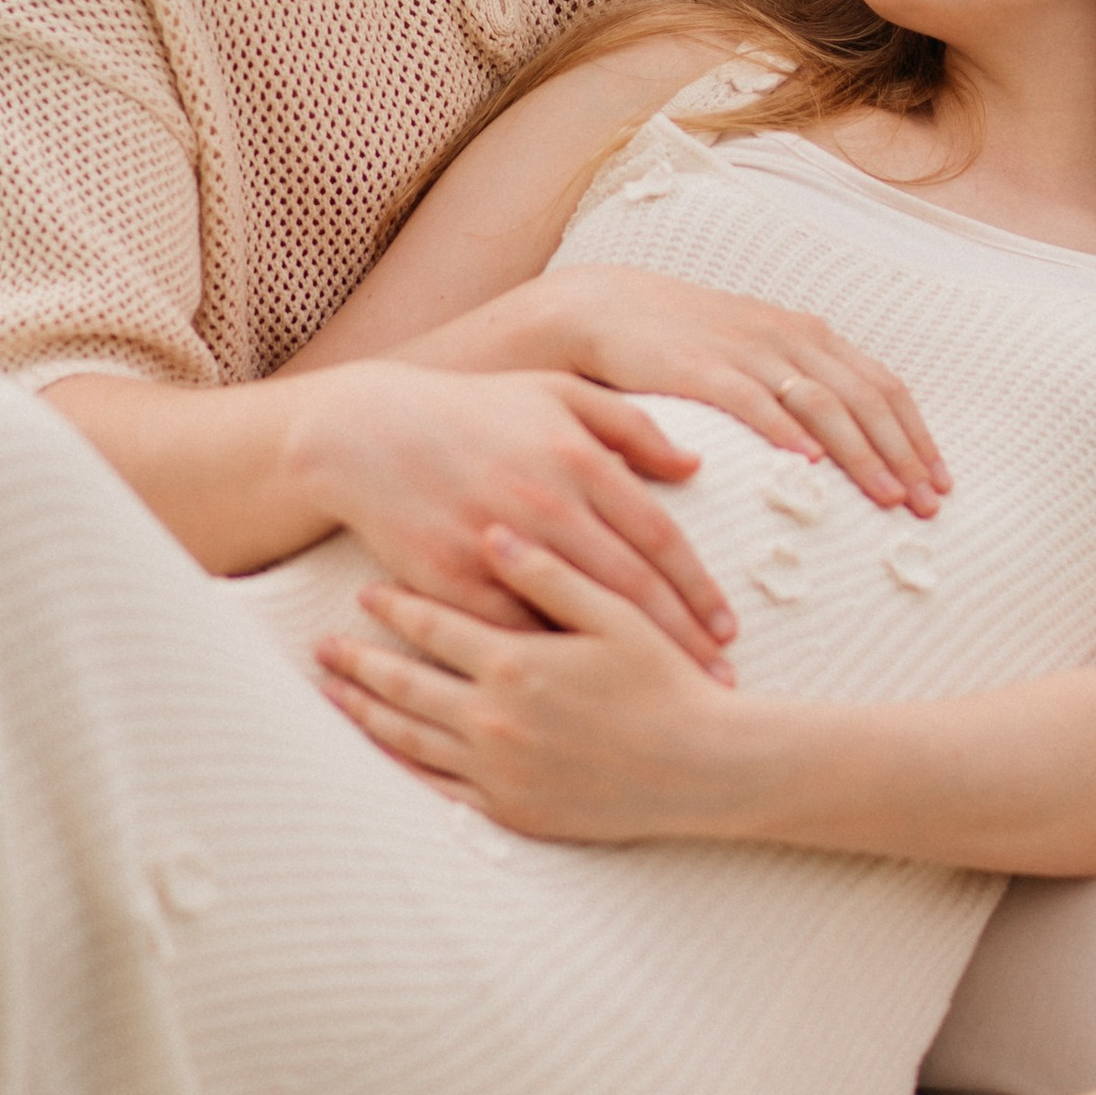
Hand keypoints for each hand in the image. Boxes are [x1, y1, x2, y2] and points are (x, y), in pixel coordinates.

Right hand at [288, 359, 738, 676]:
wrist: (366, 432)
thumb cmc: (470, 410)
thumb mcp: (556, 391)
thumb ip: (631, 425)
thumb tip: (692, 468)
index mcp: (580, 460)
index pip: (660, 538)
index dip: (699, 589)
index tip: (729, 630)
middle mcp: (547, 505)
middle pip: (633, 587)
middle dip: (682, 638)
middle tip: (718, 681)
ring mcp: (498, 546)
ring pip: (579, 618)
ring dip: (627, 661)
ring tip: (663, 703)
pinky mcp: (452, 581)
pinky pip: (512, 632)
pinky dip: (550, 663)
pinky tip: (580, 696)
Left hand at [316, 528, 744, 837]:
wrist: (705, 769)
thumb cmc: (667, 682)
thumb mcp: (616, 614)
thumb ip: (550, 572)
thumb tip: (492, 532)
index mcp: (517, 663)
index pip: (435, 628)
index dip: (395, 609)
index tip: (364, 594)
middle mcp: (495, 719)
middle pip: (405, 686)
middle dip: (359, 664)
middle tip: (320, 647)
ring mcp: (499, 771)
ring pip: (410, 740)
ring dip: (365, 715)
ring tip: (332, 695)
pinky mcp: (511, 811)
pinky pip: (437, 790)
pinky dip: (401, 767)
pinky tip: (381, 753)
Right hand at [430, 265, 948, 514]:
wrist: (600, 309)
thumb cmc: (681, 348)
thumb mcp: (752, 360)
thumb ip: (795, 393)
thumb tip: (843, 451)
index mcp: (806, 337)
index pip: (882, 387)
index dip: (916, 436)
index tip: (940, 484)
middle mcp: (787, 338)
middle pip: (865, 399)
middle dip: (903, 454)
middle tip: (928, 506)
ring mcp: (746, 350)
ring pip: (823, 404)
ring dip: (861, 454)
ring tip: (887, 499)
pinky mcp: (700, 366)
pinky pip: (752, 400)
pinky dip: (785, 430)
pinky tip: (808, 466)